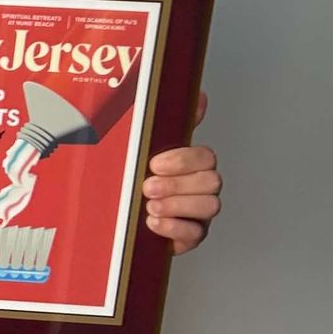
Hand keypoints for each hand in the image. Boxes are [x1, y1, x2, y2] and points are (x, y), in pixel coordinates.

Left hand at [141, 91, 220, 251]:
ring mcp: (200, 214)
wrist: (120, 215)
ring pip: (209, 207)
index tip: (155, 163)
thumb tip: (199, 96)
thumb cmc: (138, 178)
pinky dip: (173, 228)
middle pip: (212, 182)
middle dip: (177, 184)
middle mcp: (203, 188)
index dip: (183, 160)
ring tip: (149, 206)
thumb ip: (175, 124)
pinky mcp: (190, 237)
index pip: (206, 156)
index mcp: (195, 165)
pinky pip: (195, 234)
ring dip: (176, 205)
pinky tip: (152, 222)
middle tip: (147, 186)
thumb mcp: (150, 147)